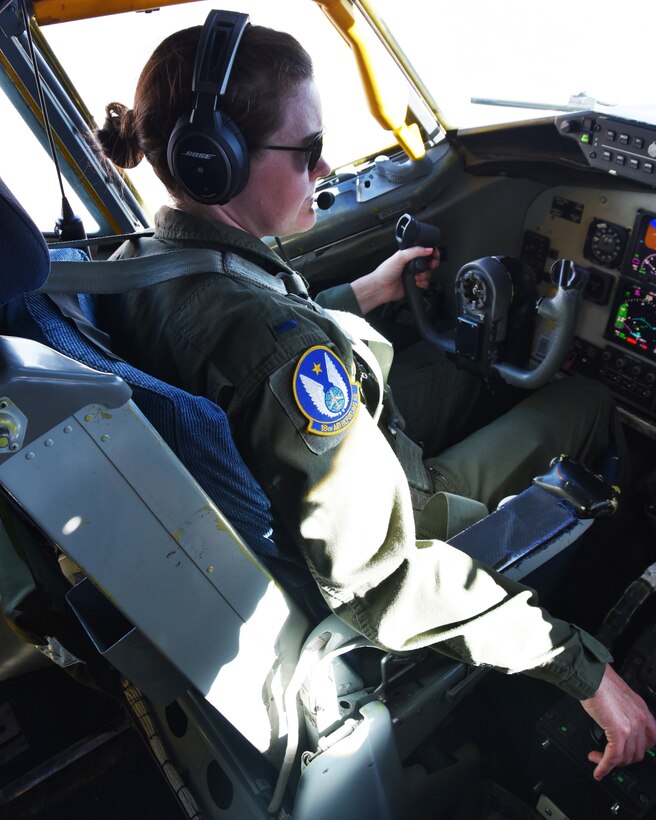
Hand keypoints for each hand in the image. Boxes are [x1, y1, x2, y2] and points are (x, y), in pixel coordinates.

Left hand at [351, 246, 439, 314]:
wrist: (381, 288)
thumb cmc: (385, 272)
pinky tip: (416, 283)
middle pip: (429, 263)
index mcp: (408, 255)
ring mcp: (414, 275)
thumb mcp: (400, 257)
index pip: (424, 251)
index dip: (432, 252)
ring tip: (417, 276)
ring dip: (425, 275)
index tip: (435, 254)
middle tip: (431, 265)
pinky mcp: (414, 285)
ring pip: (429, 274)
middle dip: (432, 264)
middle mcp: (412, 265)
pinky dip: (423, 284)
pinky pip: (425, 284)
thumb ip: (415, 251)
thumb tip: (428, 249)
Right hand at [580, 664, 655, 779]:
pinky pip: (613, 757)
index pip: (651, 740)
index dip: (639, 750)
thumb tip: (615, 723)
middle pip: (638, 753)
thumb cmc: (600, 681)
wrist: (591, 675)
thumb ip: (624, 712)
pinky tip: (598, 769)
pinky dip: (605, 766)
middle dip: (622, 760)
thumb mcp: (620, 697)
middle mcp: (641, 719)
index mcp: (642, 710)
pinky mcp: (618, 731)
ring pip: (625, 757)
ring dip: (611, 763)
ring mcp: (631, 726)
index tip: (627, 754)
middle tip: (609, 758)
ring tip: (598, 759)